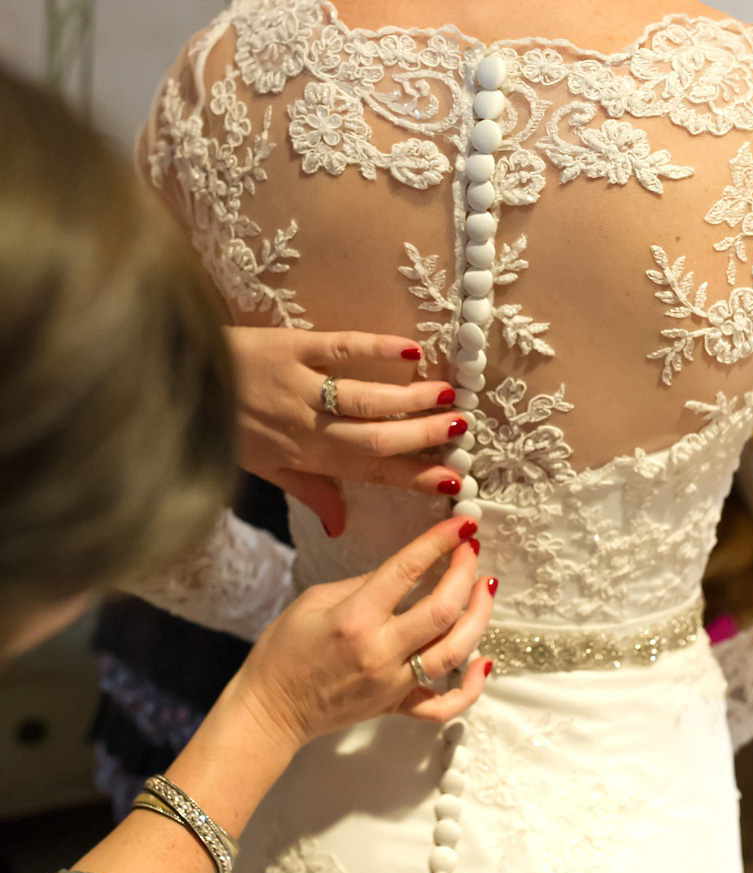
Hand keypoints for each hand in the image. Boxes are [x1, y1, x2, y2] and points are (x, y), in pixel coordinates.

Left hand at [227, 327, 465, 535]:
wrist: (170, 380)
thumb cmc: (222, 426)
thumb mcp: (264, 469)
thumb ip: (310, 492)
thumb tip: (342, 526)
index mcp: (302, 457)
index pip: (366, 473)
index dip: (410, 478)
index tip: (451, 482)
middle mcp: (304, 425)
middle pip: (372, 438)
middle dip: (421, 438)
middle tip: (461, 434)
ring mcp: (297, 384)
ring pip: (363, 398)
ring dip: (409, 400)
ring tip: (448, 399)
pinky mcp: (289, 345)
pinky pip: (338, 347)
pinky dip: (376, 348)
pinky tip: (411, 349)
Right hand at [230, 516, 495, 750]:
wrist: (269, 711)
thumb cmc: (283, 653)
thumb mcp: (313, 601)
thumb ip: (362, 583)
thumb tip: (405, 569)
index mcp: (355, 619)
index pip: (407, 571)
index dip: (438, 542)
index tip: (460, 524)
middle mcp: (380, 652)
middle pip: (442, 610)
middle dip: (465, 573)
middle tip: (471, 550)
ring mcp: (392, 684)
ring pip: (453, 652)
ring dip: (478, 617)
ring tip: (486, 587)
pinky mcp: (396, 707)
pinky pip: (443, 705)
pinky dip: (470, 688)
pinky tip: (483, 662)